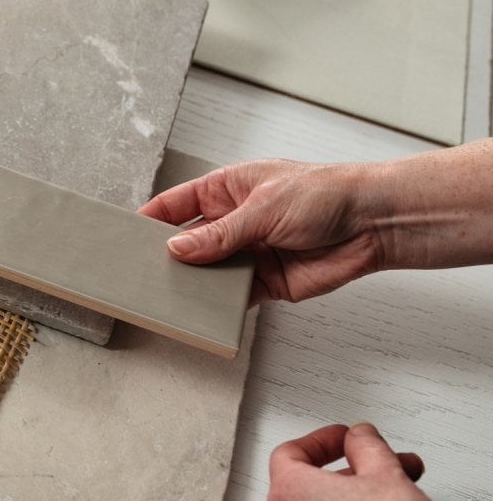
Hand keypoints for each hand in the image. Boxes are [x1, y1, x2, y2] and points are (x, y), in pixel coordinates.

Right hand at [137, 159, 385, 304]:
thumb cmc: (326, 194)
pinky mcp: (266, 283)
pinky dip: (218, 305)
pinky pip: (233, 296)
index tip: (126, 235)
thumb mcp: (263, 207)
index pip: (177, 204)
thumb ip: (219, 233)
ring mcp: (248, 252)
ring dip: (192, 283)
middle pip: (188, 242)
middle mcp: (234, 221)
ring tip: (166, 295)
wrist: (374, 224)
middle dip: (168, 257)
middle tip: (141, 272)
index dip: (151, 219)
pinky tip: (202, 310)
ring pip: (208, 272)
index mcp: (227, 189)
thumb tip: (177, 249)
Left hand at [269, 423, 445, 500]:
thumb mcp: (386, 476)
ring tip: (397, 497)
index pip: (290, 452)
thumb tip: (360, 436)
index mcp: (290, 493)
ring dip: (356, 499)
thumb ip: (367, 445)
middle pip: (311, 484)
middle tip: (384, 466)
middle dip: (354, 471)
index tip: (345, 437)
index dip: (322, 440)